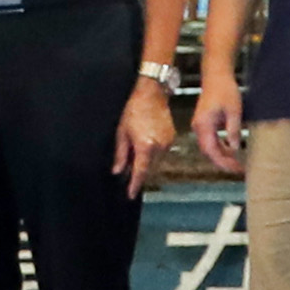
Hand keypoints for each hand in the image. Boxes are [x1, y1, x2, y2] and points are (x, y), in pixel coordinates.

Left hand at [115, 73, 173, 192]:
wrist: (152, 95)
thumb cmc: (134, 110)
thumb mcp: (121, 133)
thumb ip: (121, 154)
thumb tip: (118, 170)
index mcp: (146, 146)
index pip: (140, 172)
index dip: (135, 185)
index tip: (130, 194)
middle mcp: (159, 146)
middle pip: (149, 169)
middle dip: (139, 174)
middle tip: (129, 178)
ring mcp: (168, 142)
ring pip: (156, 162)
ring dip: (146, 164)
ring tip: (134, 161)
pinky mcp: (172, 138)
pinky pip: (161, 153)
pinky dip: (152, 156)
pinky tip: (144, 150)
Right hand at [192, 68, 245, 172]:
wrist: (216, 76)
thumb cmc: (226, 91)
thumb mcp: (234, 111)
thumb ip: (233, 130)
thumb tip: (234, 148)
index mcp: (203, 125)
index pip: (211, 150)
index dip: (222, 162)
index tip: (234, 169)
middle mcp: (198, 128)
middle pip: (209, 151)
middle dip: (223, 162)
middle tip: (238, 170)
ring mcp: (200, 126)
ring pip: (209, 146)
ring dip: (222, 155)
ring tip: (237, 163)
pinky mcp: (204, 123)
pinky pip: (211, 140)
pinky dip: (220, 147)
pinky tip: (231, 151)